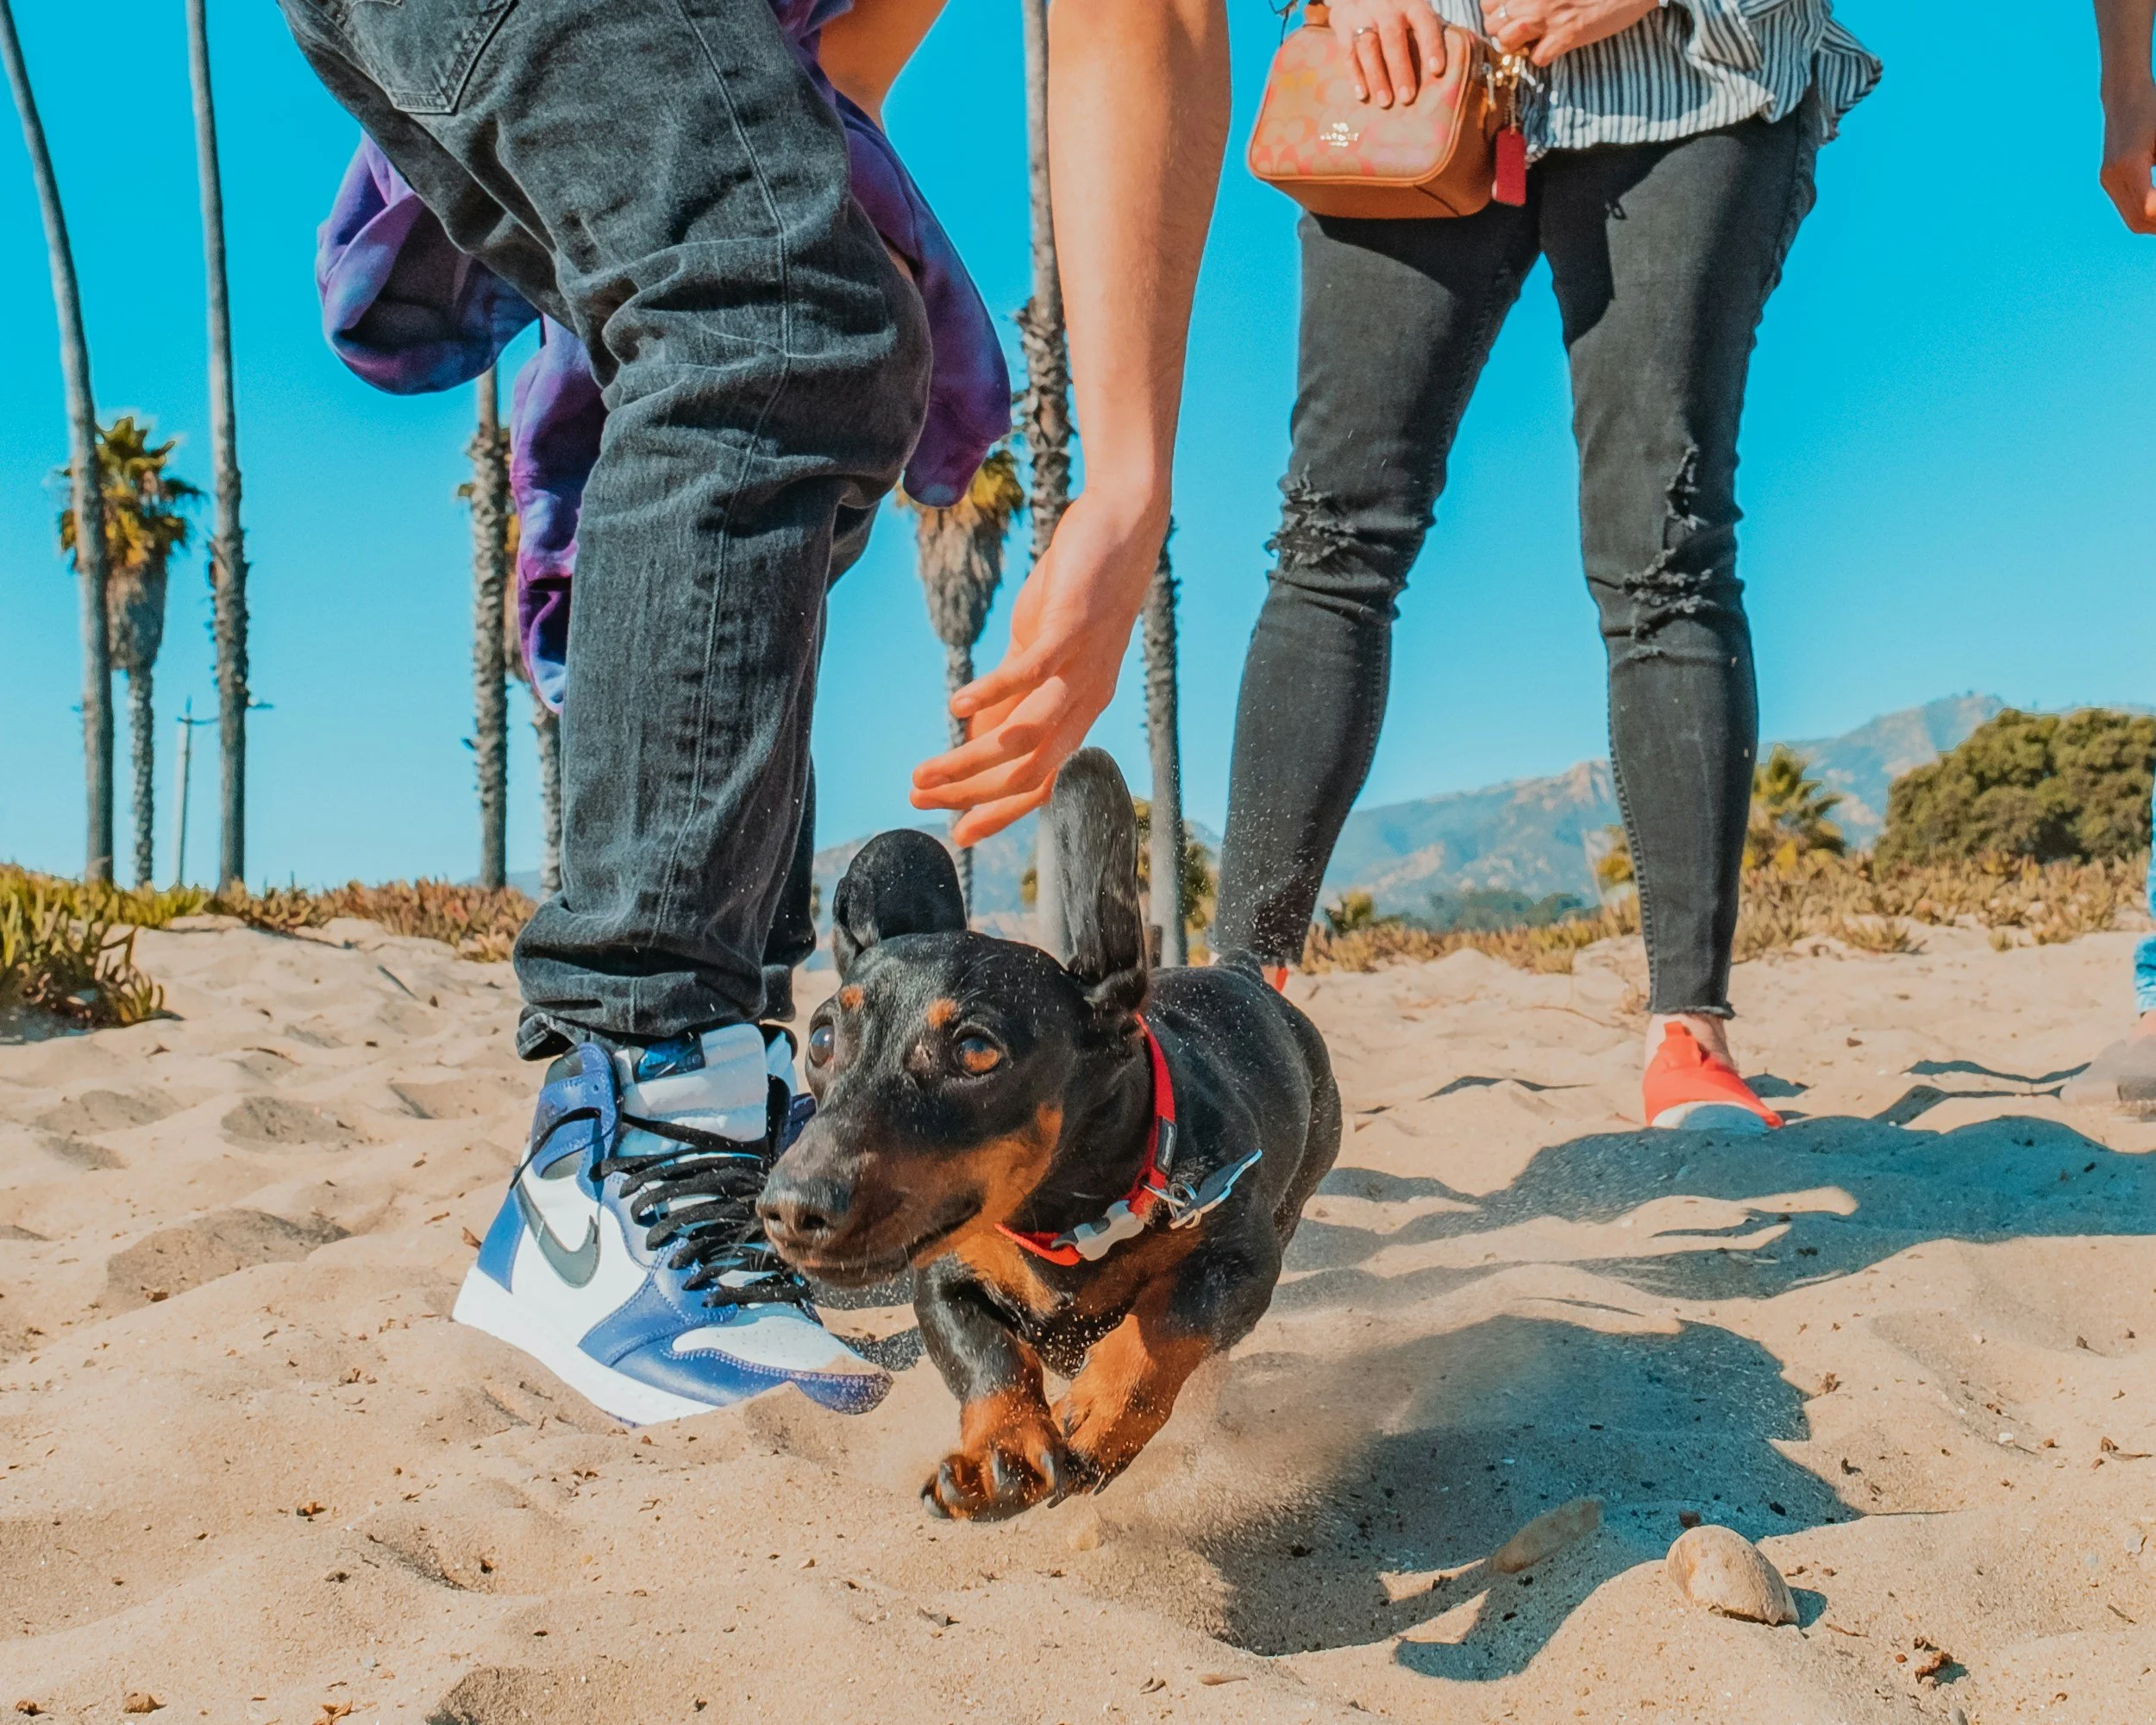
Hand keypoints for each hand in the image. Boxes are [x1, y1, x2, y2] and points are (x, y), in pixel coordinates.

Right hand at [910, 486, 1166, 845]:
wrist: (1122, 527)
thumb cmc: (1078, 589)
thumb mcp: (1036, 649)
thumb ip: (1012, 695)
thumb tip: (976, 736)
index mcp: (1079, 712)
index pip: (1042, 783)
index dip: (999, 812)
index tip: (957, 834)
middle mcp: (1086, 700)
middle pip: (1029, 771)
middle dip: (971, 794)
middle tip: (921, 799)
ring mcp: (1082, 667)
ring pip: (1026, 735)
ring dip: (971, 760)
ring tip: (925, 772)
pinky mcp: (1073, 628)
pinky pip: (1030, 672)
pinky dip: (991, 694)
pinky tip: (954, 706)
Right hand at [1326, 0, 1446, 108]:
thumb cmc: (1394, 6)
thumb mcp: (1412, 8)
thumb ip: (1427, 31)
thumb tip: (1451, 65)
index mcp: (1410, 2)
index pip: (1424, 22)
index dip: (1431, 46)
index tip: (1437, 70)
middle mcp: (1385, 5)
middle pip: (1392, 37)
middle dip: (1400, 68)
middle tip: (1407, 97)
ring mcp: (1361, 13)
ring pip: (1368, 45)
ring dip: (1376, 76)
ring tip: (1385, 102)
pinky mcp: (1341, 22)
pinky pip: (1347, 52)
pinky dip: (1355, 75)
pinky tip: (1362, 95)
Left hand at [1486, 0, 1657, 66]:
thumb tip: (1512, 6)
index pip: (1488, 2)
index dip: (1495, 12)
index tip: (1509, 13)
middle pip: (1492, 25)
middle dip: (1503, 31)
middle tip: (1522, 30)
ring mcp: (1549, 16)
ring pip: (1507, 42)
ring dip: (1517, 46)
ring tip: (1533, 40)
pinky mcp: (1568, 35)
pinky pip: (1537, 58)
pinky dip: (1542, 57)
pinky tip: (1553, 46)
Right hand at [2101, 75, 2155, 233]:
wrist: (2125, 95)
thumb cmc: (2154, 110)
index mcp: (2130, 164)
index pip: (2148, 209)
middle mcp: (2113, 175)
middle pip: (2138, 221)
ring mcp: (2108, 179)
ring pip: (2132, 219)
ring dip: (2154, 223)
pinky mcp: (2109, 178)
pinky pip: (2128, 207)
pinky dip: (2146, 213)